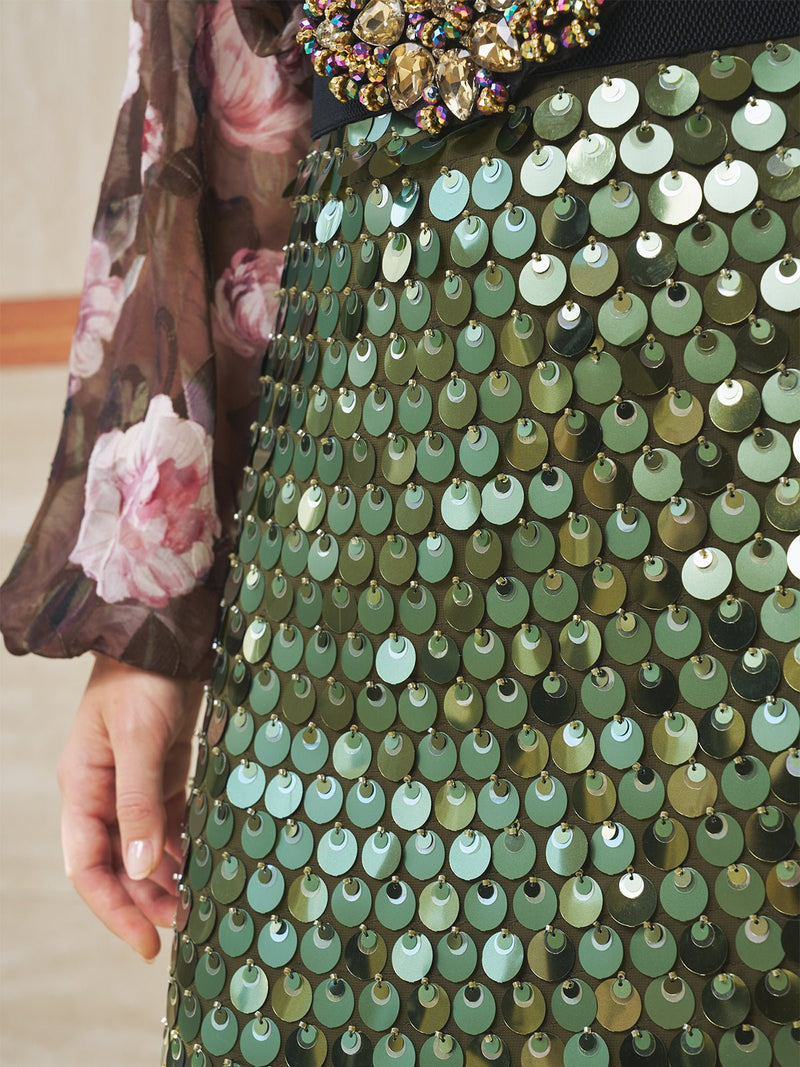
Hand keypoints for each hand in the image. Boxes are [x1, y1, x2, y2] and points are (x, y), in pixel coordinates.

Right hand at [58, 652, 203, 959]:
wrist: (165, 635)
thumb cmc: (141, 680)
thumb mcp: (138, 740)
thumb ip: (138, 803)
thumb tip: (138, 867)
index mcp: (83, 789)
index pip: (87, 867)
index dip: (113, 909)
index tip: (146, 942)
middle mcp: (103, 792)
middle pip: (117, 864)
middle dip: (146, 899)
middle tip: (185, 926)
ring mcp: (133, 782)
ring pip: (145, 847)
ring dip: (166, 877)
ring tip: (198, 903)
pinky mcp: (163, 771)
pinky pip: (169, 822)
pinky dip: (183, 845)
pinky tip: (203, 862)